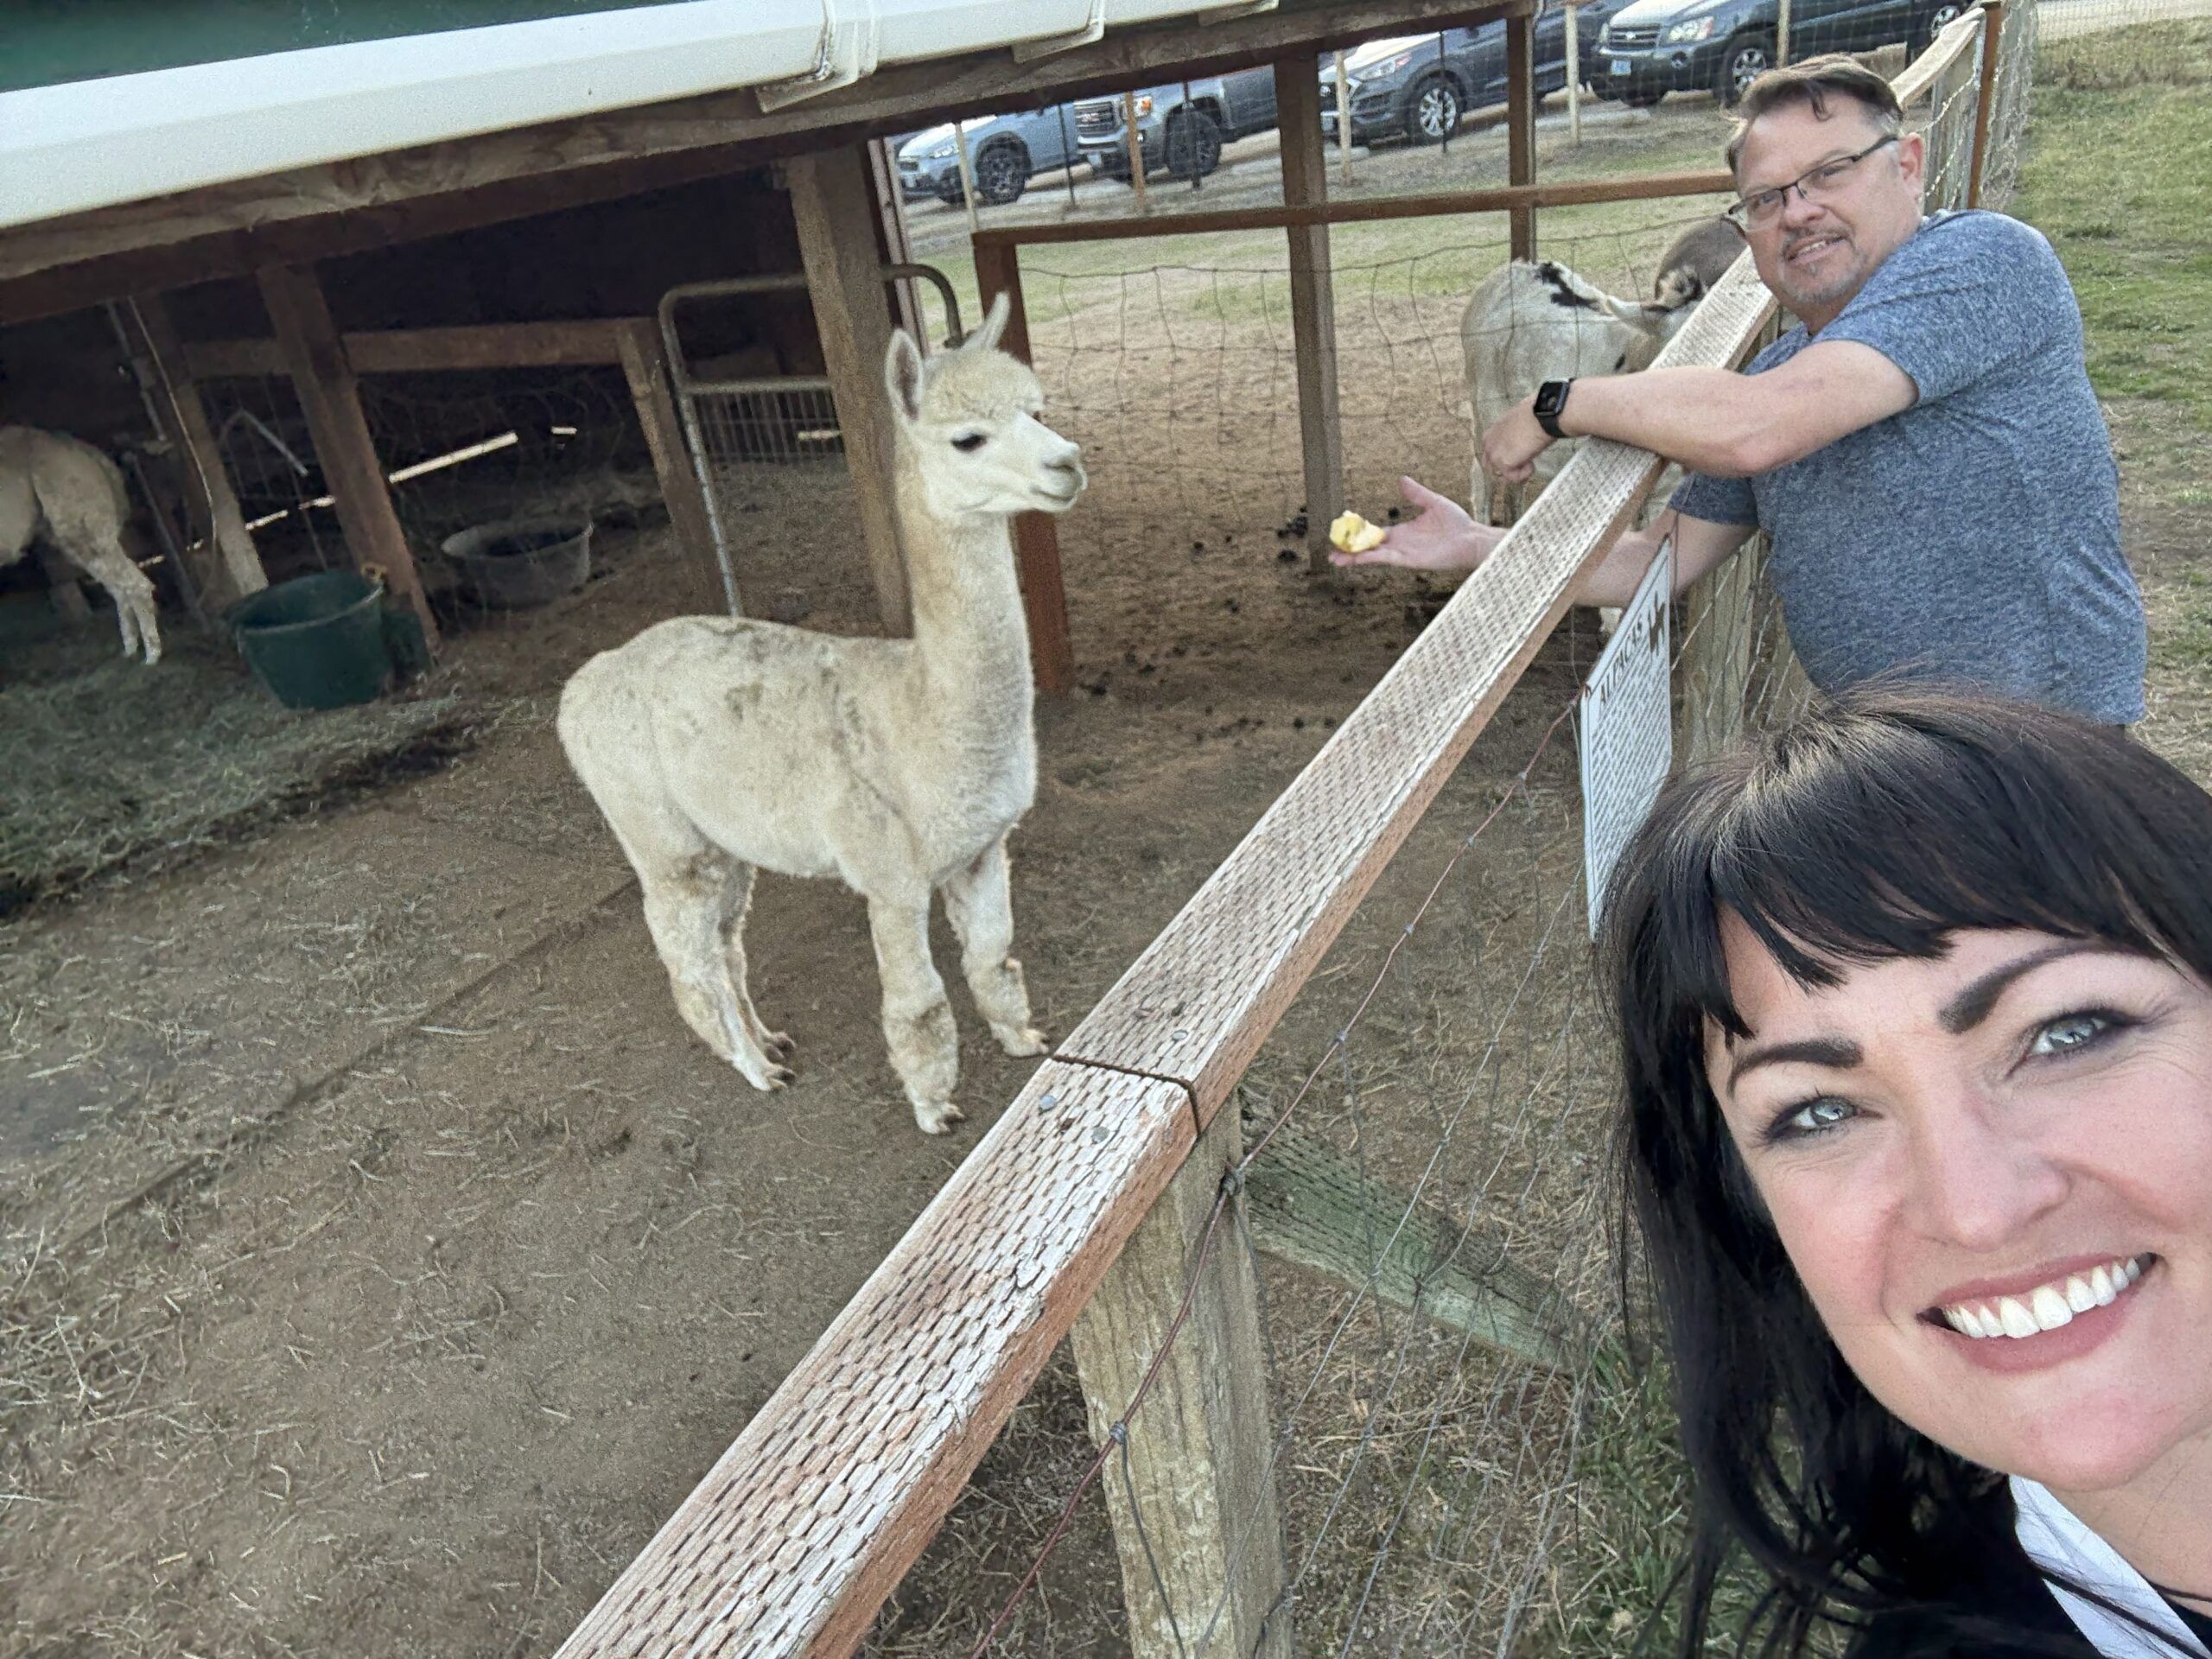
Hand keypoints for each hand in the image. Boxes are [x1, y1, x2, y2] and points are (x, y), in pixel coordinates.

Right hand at [1327, 477, 1498, 572]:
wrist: (1471, 539)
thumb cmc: (1457, 523)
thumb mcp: (1433, 502)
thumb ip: (1416, 493)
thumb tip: (1402, 479)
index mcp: (1403, 532)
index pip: (1375, 534)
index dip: (1359, 535)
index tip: (1343, 534)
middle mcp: (1400, 544)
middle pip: (1369, 548)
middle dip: (1350, 550)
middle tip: (1331, 552)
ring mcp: (1404, 553)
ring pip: (1373, 555)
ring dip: (1355, 557)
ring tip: (1336, 559)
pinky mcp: (1411, 560)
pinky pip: (1387, 559)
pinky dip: (1372, 558)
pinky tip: (1358, 557)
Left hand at [1481, 397, 1552, 485]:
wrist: (1541, 417)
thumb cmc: (1535, 415)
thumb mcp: (1517, 424)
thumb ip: (1512, 436)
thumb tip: (1519, 442)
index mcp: (1490, 434)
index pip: (1491, 454)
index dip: (1505, 458)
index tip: (1518, 457)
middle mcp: (1488, 445)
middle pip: (1492, 468)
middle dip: (1507, 470)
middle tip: (1523, 466)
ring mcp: (1494, 455)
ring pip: (1501, 475)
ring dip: (1516, 472)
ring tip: (1530, 463)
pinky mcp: (1503, 464)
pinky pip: (1513, 478)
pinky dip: (1524, 474)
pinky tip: (1532, 463)